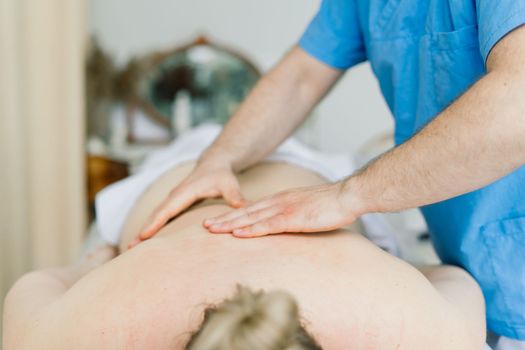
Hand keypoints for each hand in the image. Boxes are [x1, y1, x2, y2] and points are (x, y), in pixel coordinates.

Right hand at [131, 161, 245, 247]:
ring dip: (143, 231)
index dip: (155, 222)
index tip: (144, 236)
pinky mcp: (173, 205)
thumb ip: (236, 196)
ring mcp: (172, 200)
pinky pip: (160, 218)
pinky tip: (145, 243)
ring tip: (130, 249)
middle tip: (129, 248)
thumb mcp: (229, 184)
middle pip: (155, 214)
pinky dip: (151, 229)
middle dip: (142, 230)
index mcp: (185, 192)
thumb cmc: (222, 175)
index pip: (168, 209)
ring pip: (155, 217)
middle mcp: (175, 196)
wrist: (214, 164)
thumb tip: (244, 208)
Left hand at [203, 182, 356, 236]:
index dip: (233, 215)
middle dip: (224, 219)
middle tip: (204, 226)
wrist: (347, 195)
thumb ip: (293, 215)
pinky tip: (237, 234)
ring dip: (230, 224)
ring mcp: (284, 209)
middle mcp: (278, 202)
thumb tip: (286, 224)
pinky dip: (251, 230)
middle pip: (245, 212)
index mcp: (281, 200)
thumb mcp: (306, 208)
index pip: (251, 209)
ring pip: (251, 218)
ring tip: (212, 229)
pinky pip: (268, 225)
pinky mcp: (293, 219)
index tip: (218, 221)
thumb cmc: (331, 204)